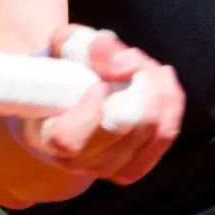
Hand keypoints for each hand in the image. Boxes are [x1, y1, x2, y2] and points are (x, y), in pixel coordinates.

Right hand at [12, 26, 184, 185]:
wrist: (66, 104)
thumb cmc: (62, 72)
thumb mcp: (65, 46)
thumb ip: (86, 46)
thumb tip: (122, 65)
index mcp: (44, 133)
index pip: (68, 138)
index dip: (90, 110)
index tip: (98, 83)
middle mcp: (74, 160)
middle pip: (126, 125)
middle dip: (140, 79)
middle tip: (131, 57)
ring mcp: (105, 169)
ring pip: (153, 126)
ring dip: (156, 85)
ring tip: (140, 65)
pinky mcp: (132, 169)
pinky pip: (166, 133)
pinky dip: (170, 100)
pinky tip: (159, 79)